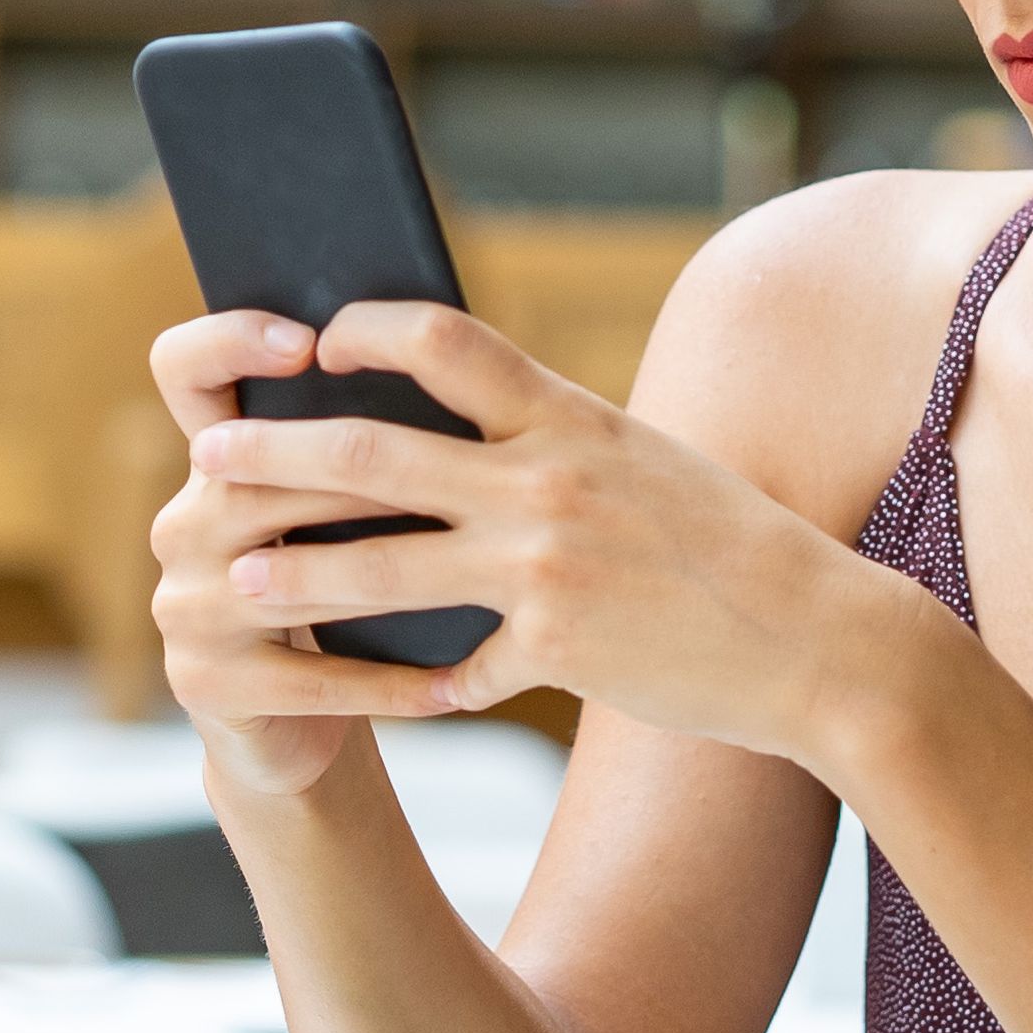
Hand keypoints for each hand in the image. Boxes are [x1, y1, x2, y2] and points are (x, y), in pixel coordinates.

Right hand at [142, 309, 503, 796]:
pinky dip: (389, 684)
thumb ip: (366, 449)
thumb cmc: (346, 591)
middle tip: (446, 477)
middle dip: (357, 478)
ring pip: (287, 578)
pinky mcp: (205, 684)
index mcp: (213, 462)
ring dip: (382, 578)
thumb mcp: (341, 513)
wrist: (296, 728)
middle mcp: (181, 524)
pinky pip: (308, 679)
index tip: (305, 345)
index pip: (184, 369)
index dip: (228, 341)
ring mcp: (184, 607)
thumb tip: (457, 376)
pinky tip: (455, 685)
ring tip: (467, 578)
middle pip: (257, 480)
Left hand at [174, 300, 909, 777]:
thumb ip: (557, 442)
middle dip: (277, 456)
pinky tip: (393, 700)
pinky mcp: (554, 651)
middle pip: (372, 454)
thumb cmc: (734, 548)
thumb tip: (469, 425)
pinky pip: (459, 669)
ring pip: (380, 570)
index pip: (445, 340)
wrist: (823, 644)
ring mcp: (545, 569)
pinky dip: (424, 686)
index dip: (367, 332)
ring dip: (296, 579)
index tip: (316, 342)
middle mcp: (547, 482)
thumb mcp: (646, 463)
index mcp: (570, 417)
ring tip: (236, 585)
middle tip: (209, 460)